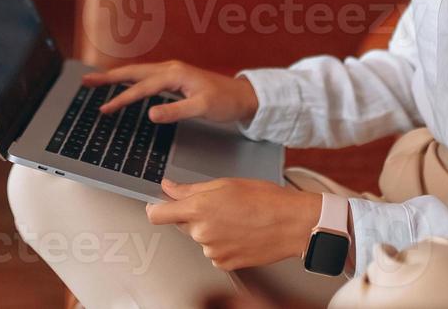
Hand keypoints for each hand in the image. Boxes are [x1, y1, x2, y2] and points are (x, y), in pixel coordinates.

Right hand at [83, 60, 258, 124]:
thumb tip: (152, 114)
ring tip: (97, 81)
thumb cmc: (225, 101)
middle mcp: (171, 69)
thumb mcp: (202, 108)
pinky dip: (131, 80)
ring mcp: (172, 72)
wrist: (242, 96)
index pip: (142, 87)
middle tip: (86, 81)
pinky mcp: (174, 78)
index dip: (121, 99)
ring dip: (117, 76)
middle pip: (133, 71)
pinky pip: (146, 77)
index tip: (104, 109)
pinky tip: (124, 84)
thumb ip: (177, 111)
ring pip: (138, 73)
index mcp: (175, 74)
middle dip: (108, 76)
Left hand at [147, 177, 322, 270]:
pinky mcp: (224, 263)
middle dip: (194, 215)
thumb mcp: (225, 183)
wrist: (291, 224)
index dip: (155, 208)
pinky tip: (240, 232)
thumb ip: (190, 188)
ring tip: (236, 218)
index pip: (158, 214)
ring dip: (211, 229)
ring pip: (200, 237)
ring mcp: (212, 251)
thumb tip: (168, 187)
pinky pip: (214, 251)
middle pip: (182, 223)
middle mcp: (201, 232)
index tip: (158, 204)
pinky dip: (222, 243)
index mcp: (199, 208)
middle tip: (220, 205)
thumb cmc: (265, 199)